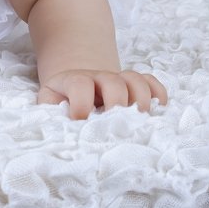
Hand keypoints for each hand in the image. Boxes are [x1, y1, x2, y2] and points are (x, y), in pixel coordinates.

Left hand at [38, 69, 166, 118]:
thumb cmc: (62, 99)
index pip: (79, 84)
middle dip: (117, 102)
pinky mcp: (132, 85)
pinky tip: (159, 107)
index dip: (81, 103)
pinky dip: (157, 92)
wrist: (74, 83)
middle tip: (117, 124)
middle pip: (112, 81)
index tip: (81, 123)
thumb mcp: (49, 102)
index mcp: (74, 81)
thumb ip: (50, 111)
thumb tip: (58, 129)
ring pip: (134, 79)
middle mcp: (98, 78)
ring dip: (141, 98)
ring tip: (140, 119)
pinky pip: (150, 81)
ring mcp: (118, 79)